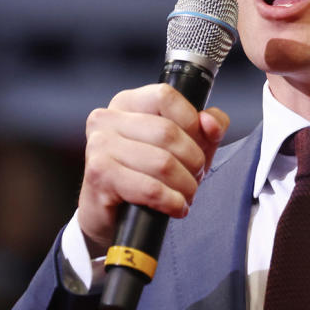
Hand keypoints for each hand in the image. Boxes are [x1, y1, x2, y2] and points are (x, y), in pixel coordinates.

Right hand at [78, 83, 229, 252]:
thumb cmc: (149, 173)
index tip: (198, 144)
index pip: (165, 96)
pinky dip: (172, 201)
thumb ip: (208, 125)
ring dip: (185, 185)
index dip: (191, 121)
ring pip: (162, 163)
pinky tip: (176, 206)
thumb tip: (210, 123)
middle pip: (167, 132)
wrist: (113, 213)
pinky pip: (150, 188)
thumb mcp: (187, 143)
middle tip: (196, 176)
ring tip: (186, 194)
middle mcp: (107, 119)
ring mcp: (99, 146)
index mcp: (126, 103)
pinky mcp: (99, 176)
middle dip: (193, 160)